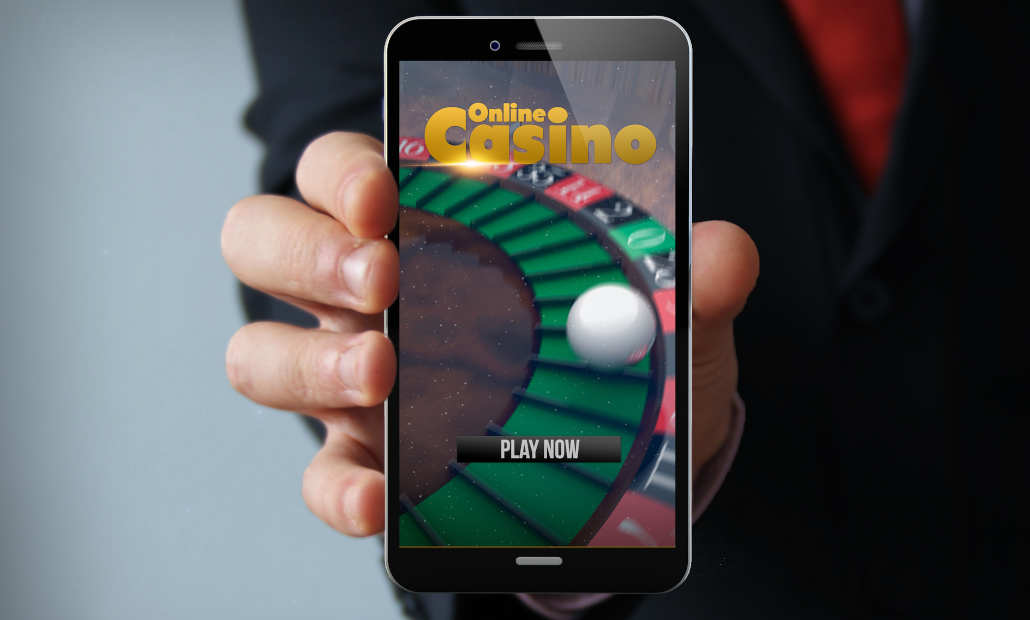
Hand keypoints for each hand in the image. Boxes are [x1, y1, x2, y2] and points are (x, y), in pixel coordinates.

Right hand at [222, 130, 757, 537]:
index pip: (338, 172)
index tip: (386, 194)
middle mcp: (365, 298)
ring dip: (309, 360)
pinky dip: (337, 487)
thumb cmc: (617, 364)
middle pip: (264, 241)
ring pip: (262, 354)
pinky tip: (381, 497)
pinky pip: (318, 475)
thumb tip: (723, 252)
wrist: (620, 468)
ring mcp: (354, 383)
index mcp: (421, 233)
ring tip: (381, 373)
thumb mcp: (661, 317)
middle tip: (380, 276)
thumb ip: (688, 281)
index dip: (340, 172)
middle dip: (306, 250)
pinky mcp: (363, 464)